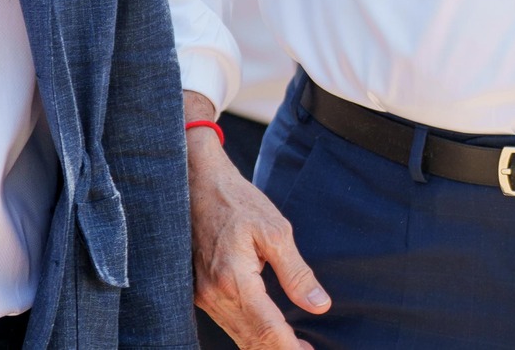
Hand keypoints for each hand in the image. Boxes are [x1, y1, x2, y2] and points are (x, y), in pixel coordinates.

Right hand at [185, 94, 328, 348]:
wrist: (195, 181)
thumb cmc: (235, 199)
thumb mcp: (275, 230)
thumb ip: (296, 273)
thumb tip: (319, 305)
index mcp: (234, 280)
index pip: (268, 330)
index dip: (290, 348)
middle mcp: (214, 294)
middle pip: (251, 341)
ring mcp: (202, 295)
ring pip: (238, 335)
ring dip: (266, 344)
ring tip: (295, 344)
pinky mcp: (199, 291)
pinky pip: (227, 322)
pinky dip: (249, 332)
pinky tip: (268, 328)